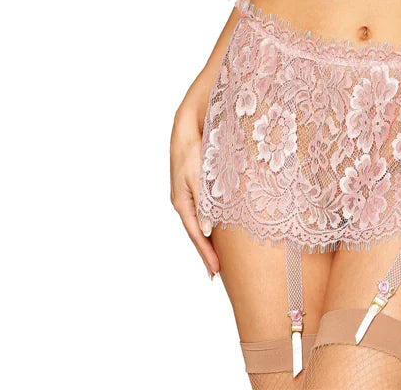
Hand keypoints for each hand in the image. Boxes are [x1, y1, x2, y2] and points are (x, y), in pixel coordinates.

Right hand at [170, 101, 220, 279]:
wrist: (188, 126)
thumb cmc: (195, 148)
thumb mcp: (200, 175)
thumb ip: (205, 202)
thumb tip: (208, 229)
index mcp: (182, 201)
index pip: (196, 234)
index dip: (206, 254)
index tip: (215, 272)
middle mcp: (182, 201)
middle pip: (196, 232)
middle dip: (206, 252)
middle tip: (216, 273)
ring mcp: (187, 194)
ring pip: (199, 223)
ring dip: (207, 240)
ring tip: (218, 258)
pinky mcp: (193, 186)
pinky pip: (201, 211)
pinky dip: (208, 224)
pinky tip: (215, 229)